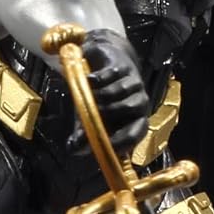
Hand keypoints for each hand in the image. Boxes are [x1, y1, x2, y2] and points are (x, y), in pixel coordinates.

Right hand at [69, 28, 148, 153]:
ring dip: (101, 94)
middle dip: (108, 111)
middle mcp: (140, 102)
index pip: (137, 132)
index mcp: (135, 120)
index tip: (107, 144)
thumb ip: (84, 134)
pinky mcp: (123, 67)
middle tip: (89, 112)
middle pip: (130, 107)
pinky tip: (88, 80)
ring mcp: (134, 82)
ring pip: (119, 90)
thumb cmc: (100, 99)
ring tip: (87, 95)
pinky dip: (98, 79)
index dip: (124, 139)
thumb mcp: (90, 118)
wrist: (104, 66)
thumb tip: (73, 147)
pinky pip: (111, 74)